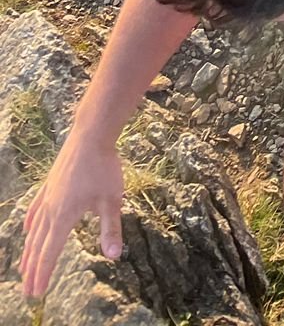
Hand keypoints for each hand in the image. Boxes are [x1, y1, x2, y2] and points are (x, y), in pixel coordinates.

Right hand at [21, 134, 125, 299]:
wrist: (91, 134)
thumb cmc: (104, 167)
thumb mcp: (112, 199)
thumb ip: (111, 229)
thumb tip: (114, 256)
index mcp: (64, 217)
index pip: (50, 253)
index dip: (43, 275)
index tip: (36, 294)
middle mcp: (51, 209)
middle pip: (38, 246)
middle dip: (32, 270)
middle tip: (27, 290)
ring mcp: (48, 195)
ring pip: (34, 230)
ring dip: (29, 251)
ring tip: (23, 267)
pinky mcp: (50, 184)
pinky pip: (36, 209)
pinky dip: (30, 222)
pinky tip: (27, 228)